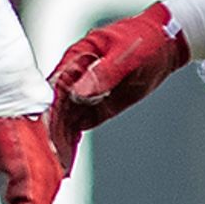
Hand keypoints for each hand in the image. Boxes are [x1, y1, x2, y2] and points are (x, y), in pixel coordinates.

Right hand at [46, 2, 191, 151]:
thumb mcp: (127, 55)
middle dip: (48, 129)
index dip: (47, 105)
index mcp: (77, 58)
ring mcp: (84, 93)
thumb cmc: (144, 40)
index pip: (55, 84)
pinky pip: (78, 125)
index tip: (40, 127)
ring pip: (64, 119)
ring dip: (57, 138)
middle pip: (55, 106)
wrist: (164, 46)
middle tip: (42, 154)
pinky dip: (70, 140)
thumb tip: (80, 92)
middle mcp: (75, 77)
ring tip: (50, 163)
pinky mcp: (95, 107)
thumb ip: (104, 73)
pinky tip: (64, 158)